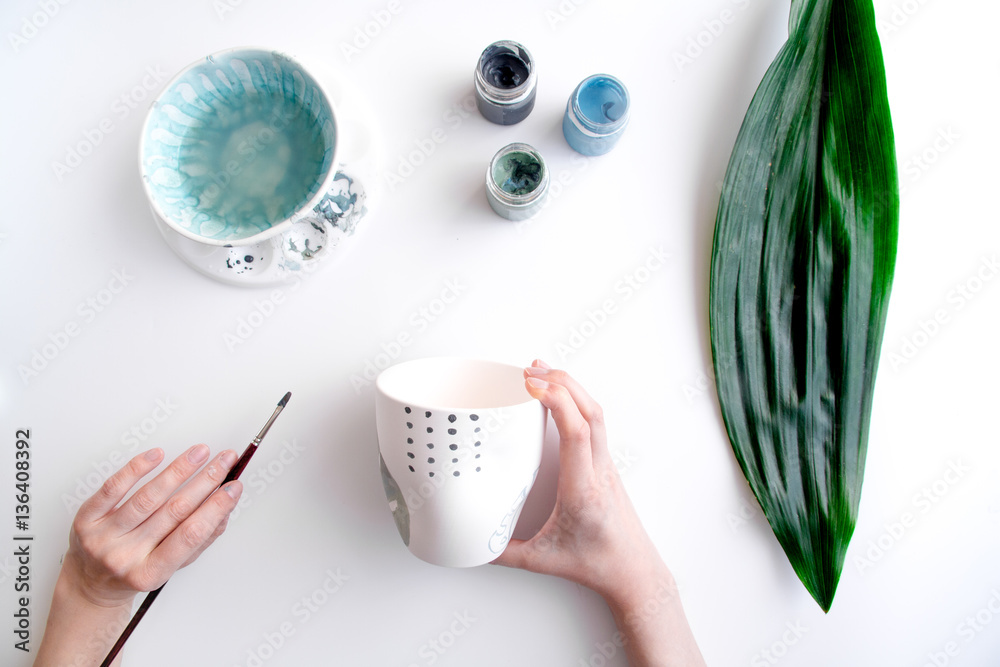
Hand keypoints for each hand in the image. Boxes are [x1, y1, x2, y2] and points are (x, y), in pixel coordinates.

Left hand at [66, 445, 241, 604]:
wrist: (90, 583)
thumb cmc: (134, 572)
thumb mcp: (172, 566)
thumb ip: (200, 540)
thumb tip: (224, 509)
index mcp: (150, 573)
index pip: (190, 535)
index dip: (215, 508)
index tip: (233, 488)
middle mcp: (125, 556)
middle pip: (174, 511)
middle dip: (205, 481)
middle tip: (224, 461)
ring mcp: (103, 537)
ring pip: (148, 497)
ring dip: (179, 470)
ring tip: (200, 453)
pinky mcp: (86, 518)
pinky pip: (113, 488)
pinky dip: (137, 468)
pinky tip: (157, 455)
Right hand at [494, 361, 661, 599]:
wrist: (634, 572)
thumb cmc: (596, 564)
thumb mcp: (542, 561)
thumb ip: (503, 554)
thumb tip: (474, 545)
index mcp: (583, 490)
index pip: (577, 434)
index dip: (557, 402)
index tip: (532, 385)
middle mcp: (599, 471)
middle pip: (590, 412)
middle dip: (560, 382)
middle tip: (529, 369)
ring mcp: (606, 465)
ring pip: (596, 413)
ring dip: (571, 387)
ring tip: (541, 372)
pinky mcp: (606, 465)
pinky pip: (595, 422)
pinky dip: (577, 401)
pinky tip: (560, 395)